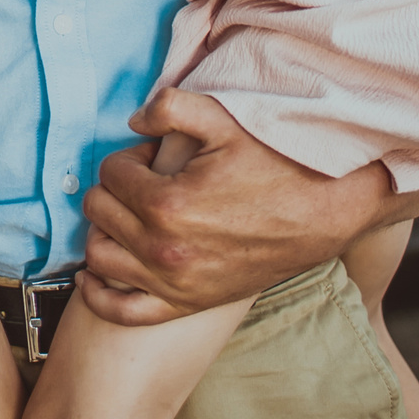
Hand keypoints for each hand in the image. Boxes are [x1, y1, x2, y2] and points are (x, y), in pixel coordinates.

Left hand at [76, 88, 418, 321]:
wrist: (323, 212)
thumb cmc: (276, 163)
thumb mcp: (223, 121)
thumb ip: (169, 107)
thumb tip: (133, 119)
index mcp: (167, 202)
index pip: (110, 173)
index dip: (128, 158)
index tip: (152, 158)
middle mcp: (164, 249)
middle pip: (99, 211)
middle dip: (115, 189)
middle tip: (144, 181)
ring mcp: (174, 282)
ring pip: (99, 256)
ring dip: (105, 231)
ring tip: (129, 215)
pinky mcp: (187, 303)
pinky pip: (121, 311)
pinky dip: (99, 293)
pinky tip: (95, 274)